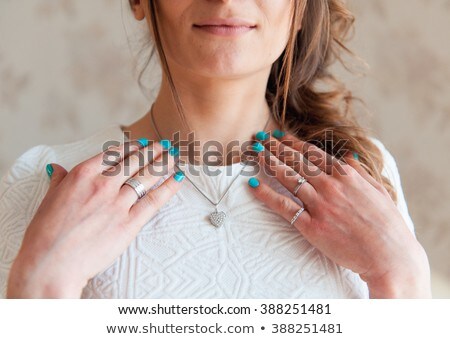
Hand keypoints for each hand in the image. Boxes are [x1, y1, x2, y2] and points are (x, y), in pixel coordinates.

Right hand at [7, 139, 183, 297]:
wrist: (51, 264)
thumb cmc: (46, 234)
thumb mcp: (49, 199)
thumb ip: (59, 181)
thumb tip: (56, 168)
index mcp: (82, 175)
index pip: (113, 154)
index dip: (131, 147)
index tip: (141, 144)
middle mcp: (102, 184)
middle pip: (134, 161)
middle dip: (151, 151)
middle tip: (163, 146)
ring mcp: (117, 203)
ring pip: (146, 176)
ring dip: (162, 163)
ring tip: (172, 156)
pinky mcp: (129, 223)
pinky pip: (154, 200)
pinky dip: (168, 188)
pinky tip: (177, 178)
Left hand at [248, 132, 430, 297]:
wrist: (390, 256)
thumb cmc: (388, 224)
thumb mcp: (379, 190)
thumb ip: (360, 172)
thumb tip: (348, 156)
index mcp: (346, 175)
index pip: (313, 153)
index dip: (293, 143)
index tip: (280, 136)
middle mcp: (330, 186)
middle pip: (296, 162)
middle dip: (276, 148)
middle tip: (260, 140)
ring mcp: (320, 205)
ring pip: (288, 179)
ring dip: (269, 164)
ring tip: (255, 154)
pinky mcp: (312, 226)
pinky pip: (284, 206)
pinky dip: (266, 195)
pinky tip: (253, 186)